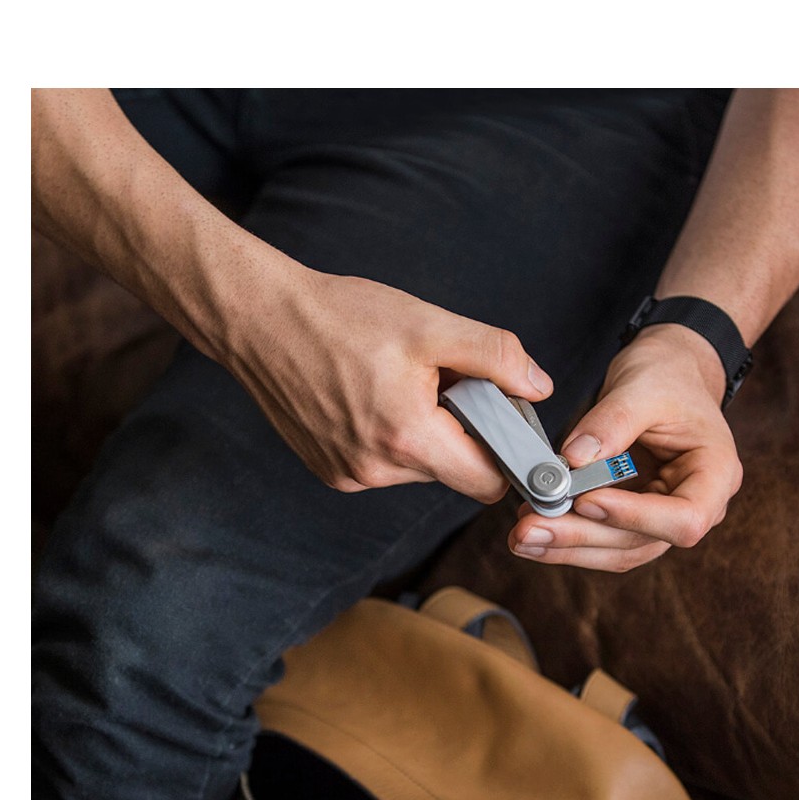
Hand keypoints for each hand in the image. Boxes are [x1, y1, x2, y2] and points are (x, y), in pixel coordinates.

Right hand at [223, 262, 553, 500]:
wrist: (259, 320)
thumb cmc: (342, 316)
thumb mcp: (429, 325)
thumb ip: (494, 356)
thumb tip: (539, 387)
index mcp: (407, 439)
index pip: (487, 484)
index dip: (506, 455)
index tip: (505, 422)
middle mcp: (376, 471)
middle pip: (454, 474)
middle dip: (463, 435)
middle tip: (443, 384)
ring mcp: (348, 476)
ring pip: (419, 469)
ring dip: (425, 434)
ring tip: (400, 385)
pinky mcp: (329, 470)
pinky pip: (384, 465)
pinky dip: (391, 436)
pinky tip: (371, 397)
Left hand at [507, 323, 742, 569]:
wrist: (668, 373)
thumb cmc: (668, 377)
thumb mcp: (642, 388)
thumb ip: (611, 423)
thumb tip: (573, 460)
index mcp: (717, 474)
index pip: (684, 518)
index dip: (634, 517)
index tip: (585, 500)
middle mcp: (697, 505)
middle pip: (641, 541)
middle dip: (582, 537)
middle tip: (531, 528)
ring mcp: (663, 517)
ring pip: (618, 550)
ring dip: (568, 547)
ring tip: (522, 536)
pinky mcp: (633, 518)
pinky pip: (603, 539)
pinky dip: (567, 539)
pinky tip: (534, 532)